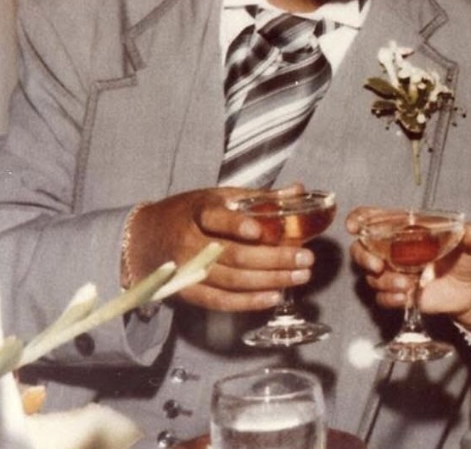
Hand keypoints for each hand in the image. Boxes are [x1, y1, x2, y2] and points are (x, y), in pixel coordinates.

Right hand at [125, 184, 313, 311]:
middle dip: (274, 258)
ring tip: (300, 276)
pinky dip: (249, 301)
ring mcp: (186, 270)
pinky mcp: (187, 292)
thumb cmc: (189, 213)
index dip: (236, 225)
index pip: (215, 217)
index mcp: (197, 212)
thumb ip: (257, 197)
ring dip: (269, 280)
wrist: (144, 239)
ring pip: (231, 280)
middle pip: (232, 254)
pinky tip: (274, 296)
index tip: (259, 231)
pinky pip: (220, 301)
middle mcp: (189, 242)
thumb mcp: (218, 196)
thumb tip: (298, 189)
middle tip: (305, 258)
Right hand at [345, 206, 470, 333]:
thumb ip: (470, 237)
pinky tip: (406, 298)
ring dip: (384, 282)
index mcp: (407, 230)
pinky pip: (381, 297)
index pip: (375, 219)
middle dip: (363, 257)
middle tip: (378, 266)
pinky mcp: (399, 293)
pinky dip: (389, 298)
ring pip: (371, 276)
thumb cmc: (469, 261)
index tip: (354, 226)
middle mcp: (395, 250)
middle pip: (362, 248)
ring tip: (407, 285)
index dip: (360, 219)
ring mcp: (395, 272)